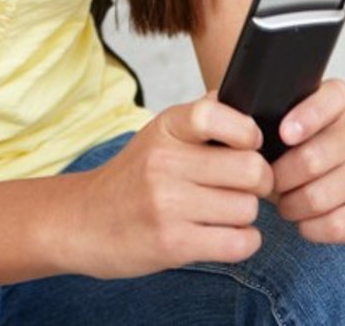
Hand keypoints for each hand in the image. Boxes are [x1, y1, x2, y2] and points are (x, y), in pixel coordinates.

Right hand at [69, 94, 272, 277]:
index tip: (251, 143)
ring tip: (228, 212)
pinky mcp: (172, 245)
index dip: (247, 131)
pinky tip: (229, 235)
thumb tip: (247, 99)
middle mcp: (164, 162)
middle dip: (261, 181)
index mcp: (166, 127)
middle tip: (251, 186)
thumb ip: (202, 115)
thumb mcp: (159, 133)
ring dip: (247, 215)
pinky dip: (245, 242)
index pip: (215, 115)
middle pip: (250, 168)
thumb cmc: (133, 176)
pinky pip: (238, 243)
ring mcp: (167, 205)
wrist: (83, 221)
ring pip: (247, 208)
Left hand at [271, 79, 344, 243]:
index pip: (333, 97)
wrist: (317, 183)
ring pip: (321, 196)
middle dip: (281, 178)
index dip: (309, 116)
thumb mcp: (274, 124)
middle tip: (268, 184)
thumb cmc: (288, 149)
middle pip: (314, 158)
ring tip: (285, 204)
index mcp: (336, 102)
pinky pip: (339, 225)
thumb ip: (261, 117)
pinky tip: (304, 222)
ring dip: (292, 206)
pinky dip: (313, 229)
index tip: (283, 134)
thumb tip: (243, 131)